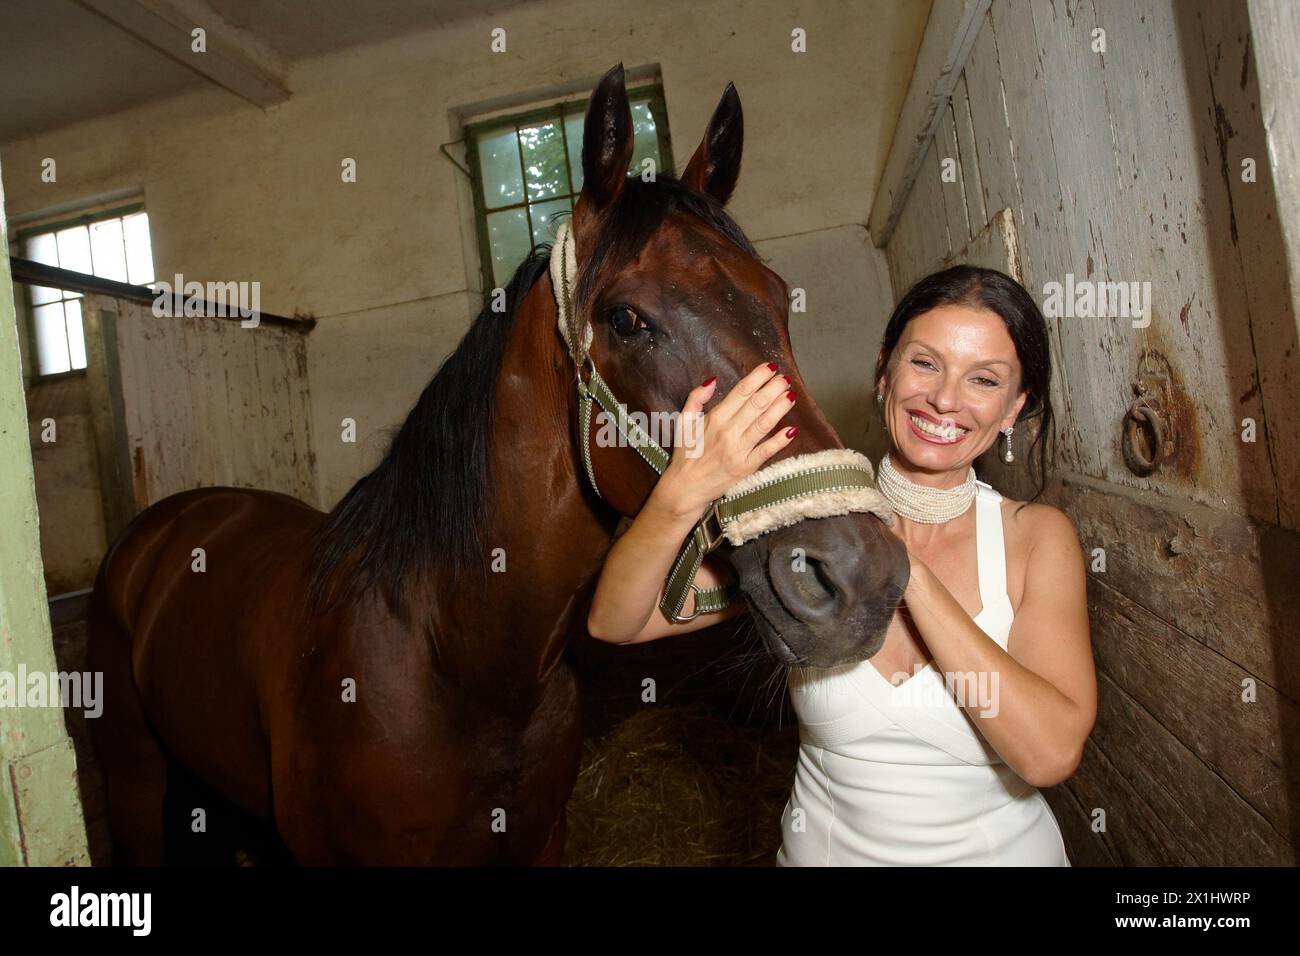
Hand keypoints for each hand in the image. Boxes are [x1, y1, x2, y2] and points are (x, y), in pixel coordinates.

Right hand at [651, 362, 799, 518]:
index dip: (758, 377)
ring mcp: (738, 450)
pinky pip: (766, 451)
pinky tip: (792, 429)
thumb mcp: (683, 422)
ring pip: (764, 424)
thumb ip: (695, 398)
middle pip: (756, 404)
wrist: (684, 488)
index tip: (770, 368)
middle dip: (774, 388)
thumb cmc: (685, 455)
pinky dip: (780, 440)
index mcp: (715, 418)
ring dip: (780, 408)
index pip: (741, 392)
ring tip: (791, 395)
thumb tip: (712, 381)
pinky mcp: (745, 468)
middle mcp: (728, 432)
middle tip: (785, 378)